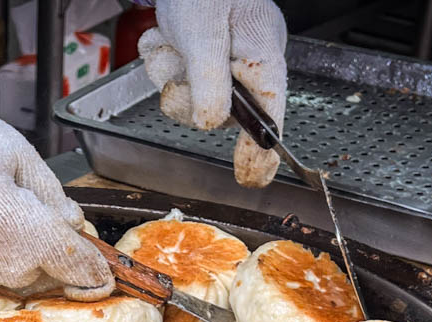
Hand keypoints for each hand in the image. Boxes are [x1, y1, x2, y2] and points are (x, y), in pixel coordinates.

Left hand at [138, 0, 286, 186]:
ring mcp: (217, 62)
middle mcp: (242, 64)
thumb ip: (210, 82)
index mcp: (262, 56)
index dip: (262, 149)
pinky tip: (165, 38)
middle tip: (181, 64)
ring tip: (171, 41)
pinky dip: (161, 60)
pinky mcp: (194, 57)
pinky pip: (171, 77)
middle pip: (217, 113)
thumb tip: (214, 124)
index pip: (270, 115)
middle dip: (188, 96)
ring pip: (187, 97)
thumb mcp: (205, 35)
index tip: (253, 176)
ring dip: (169, 72)